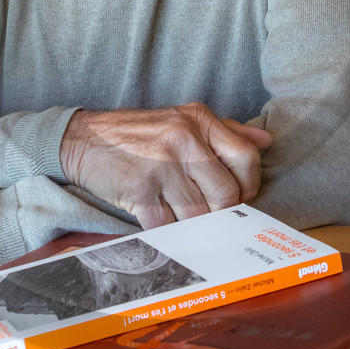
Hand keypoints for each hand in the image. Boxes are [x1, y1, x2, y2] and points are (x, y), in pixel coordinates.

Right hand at [60, 103, 273, 229]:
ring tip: (180, 215)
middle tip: (208, 212)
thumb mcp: (183, 119)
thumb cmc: (138, 134)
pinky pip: (168, 225)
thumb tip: (266, 140)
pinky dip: (167, 230)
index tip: (236, 196)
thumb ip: (226, 130)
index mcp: (199, 119)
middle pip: (226, 193)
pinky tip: (159, 218)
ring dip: (192, 224)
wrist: (83, 139)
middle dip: (220, 212)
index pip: (246, 159)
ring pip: (199, 214)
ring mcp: (161, 165)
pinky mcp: (140, 190)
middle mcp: (183, 138)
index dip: (247, 186)